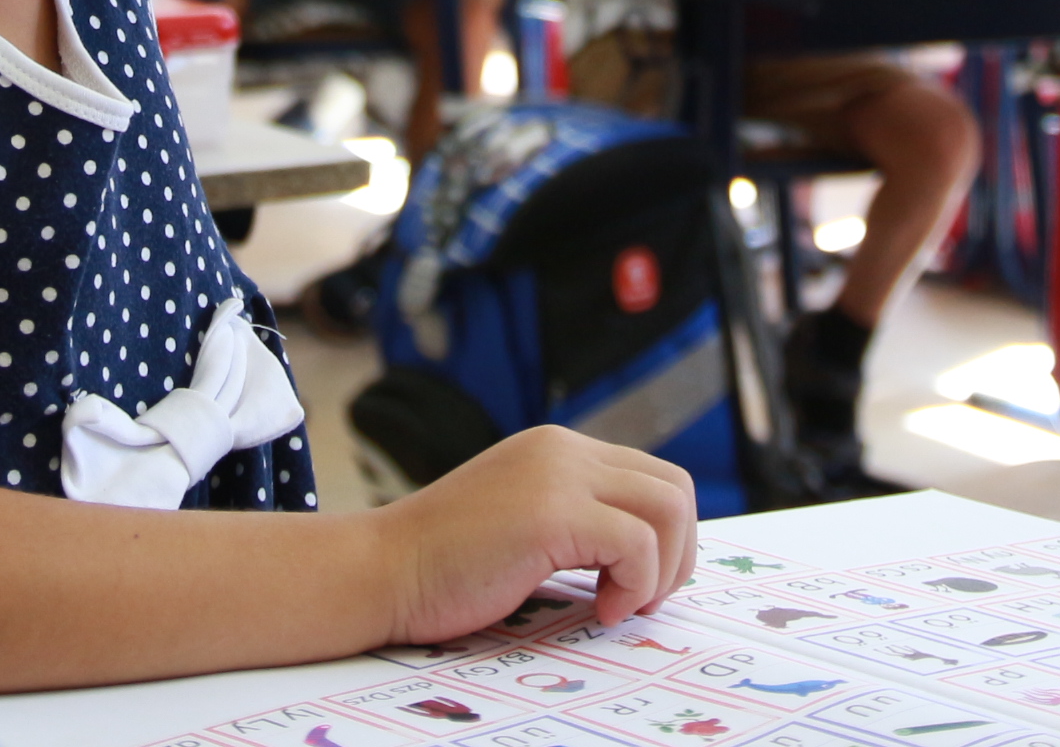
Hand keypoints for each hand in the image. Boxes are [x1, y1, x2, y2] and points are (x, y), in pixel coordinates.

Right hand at [367, 426, 697, 643]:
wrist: (382, 570)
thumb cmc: (443, 566)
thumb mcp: (521, 521)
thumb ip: (572, 517)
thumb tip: (640, 552)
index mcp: (557, 450)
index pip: (652, 476)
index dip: (665, 537)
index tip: (637, 583)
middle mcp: (563, 450)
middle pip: (674, 488)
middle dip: (677, 554)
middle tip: (641, 599)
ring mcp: (558, 475)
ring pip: (669, 509)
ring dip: (662, 570)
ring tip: (621, 604)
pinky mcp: (552, 512)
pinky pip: (638, 544)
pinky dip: (636, 585)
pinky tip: (600, 608)